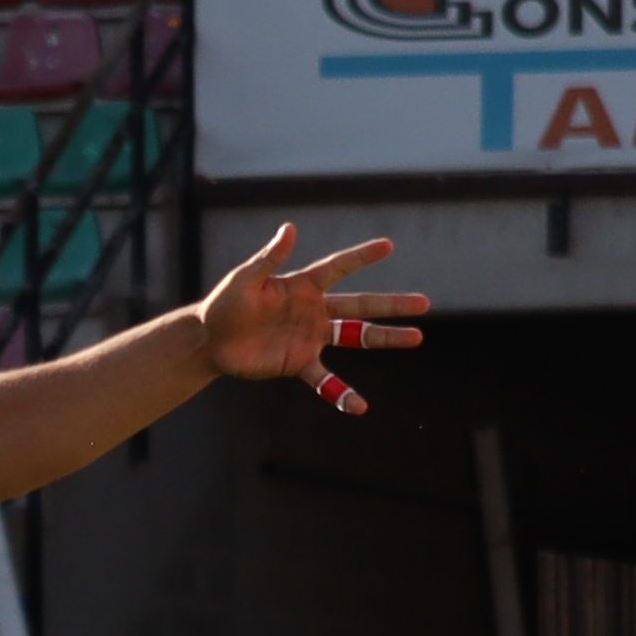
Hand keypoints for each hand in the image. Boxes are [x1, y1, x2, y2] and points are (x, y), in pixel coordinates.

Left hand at [192, 223, 425, 415]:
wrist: (211, 340)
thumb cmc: (226, 303)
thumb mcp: (247, 278)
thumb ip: (270, 257)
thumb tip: (290, 228)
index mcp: (303, 286)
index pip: (339, 267)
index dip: (362, 257)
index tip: (388, 245)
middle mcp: (314, 310)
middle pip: (361, 306)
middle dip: (392, 304)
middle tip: (424, 303)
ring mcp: (311, 337)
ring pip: (356, 337)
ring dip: (385, 338)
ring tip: (416, 337)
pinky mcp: (300, 362)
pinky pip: (326, 380)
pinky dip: (341, 394)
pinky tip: (360, 407)